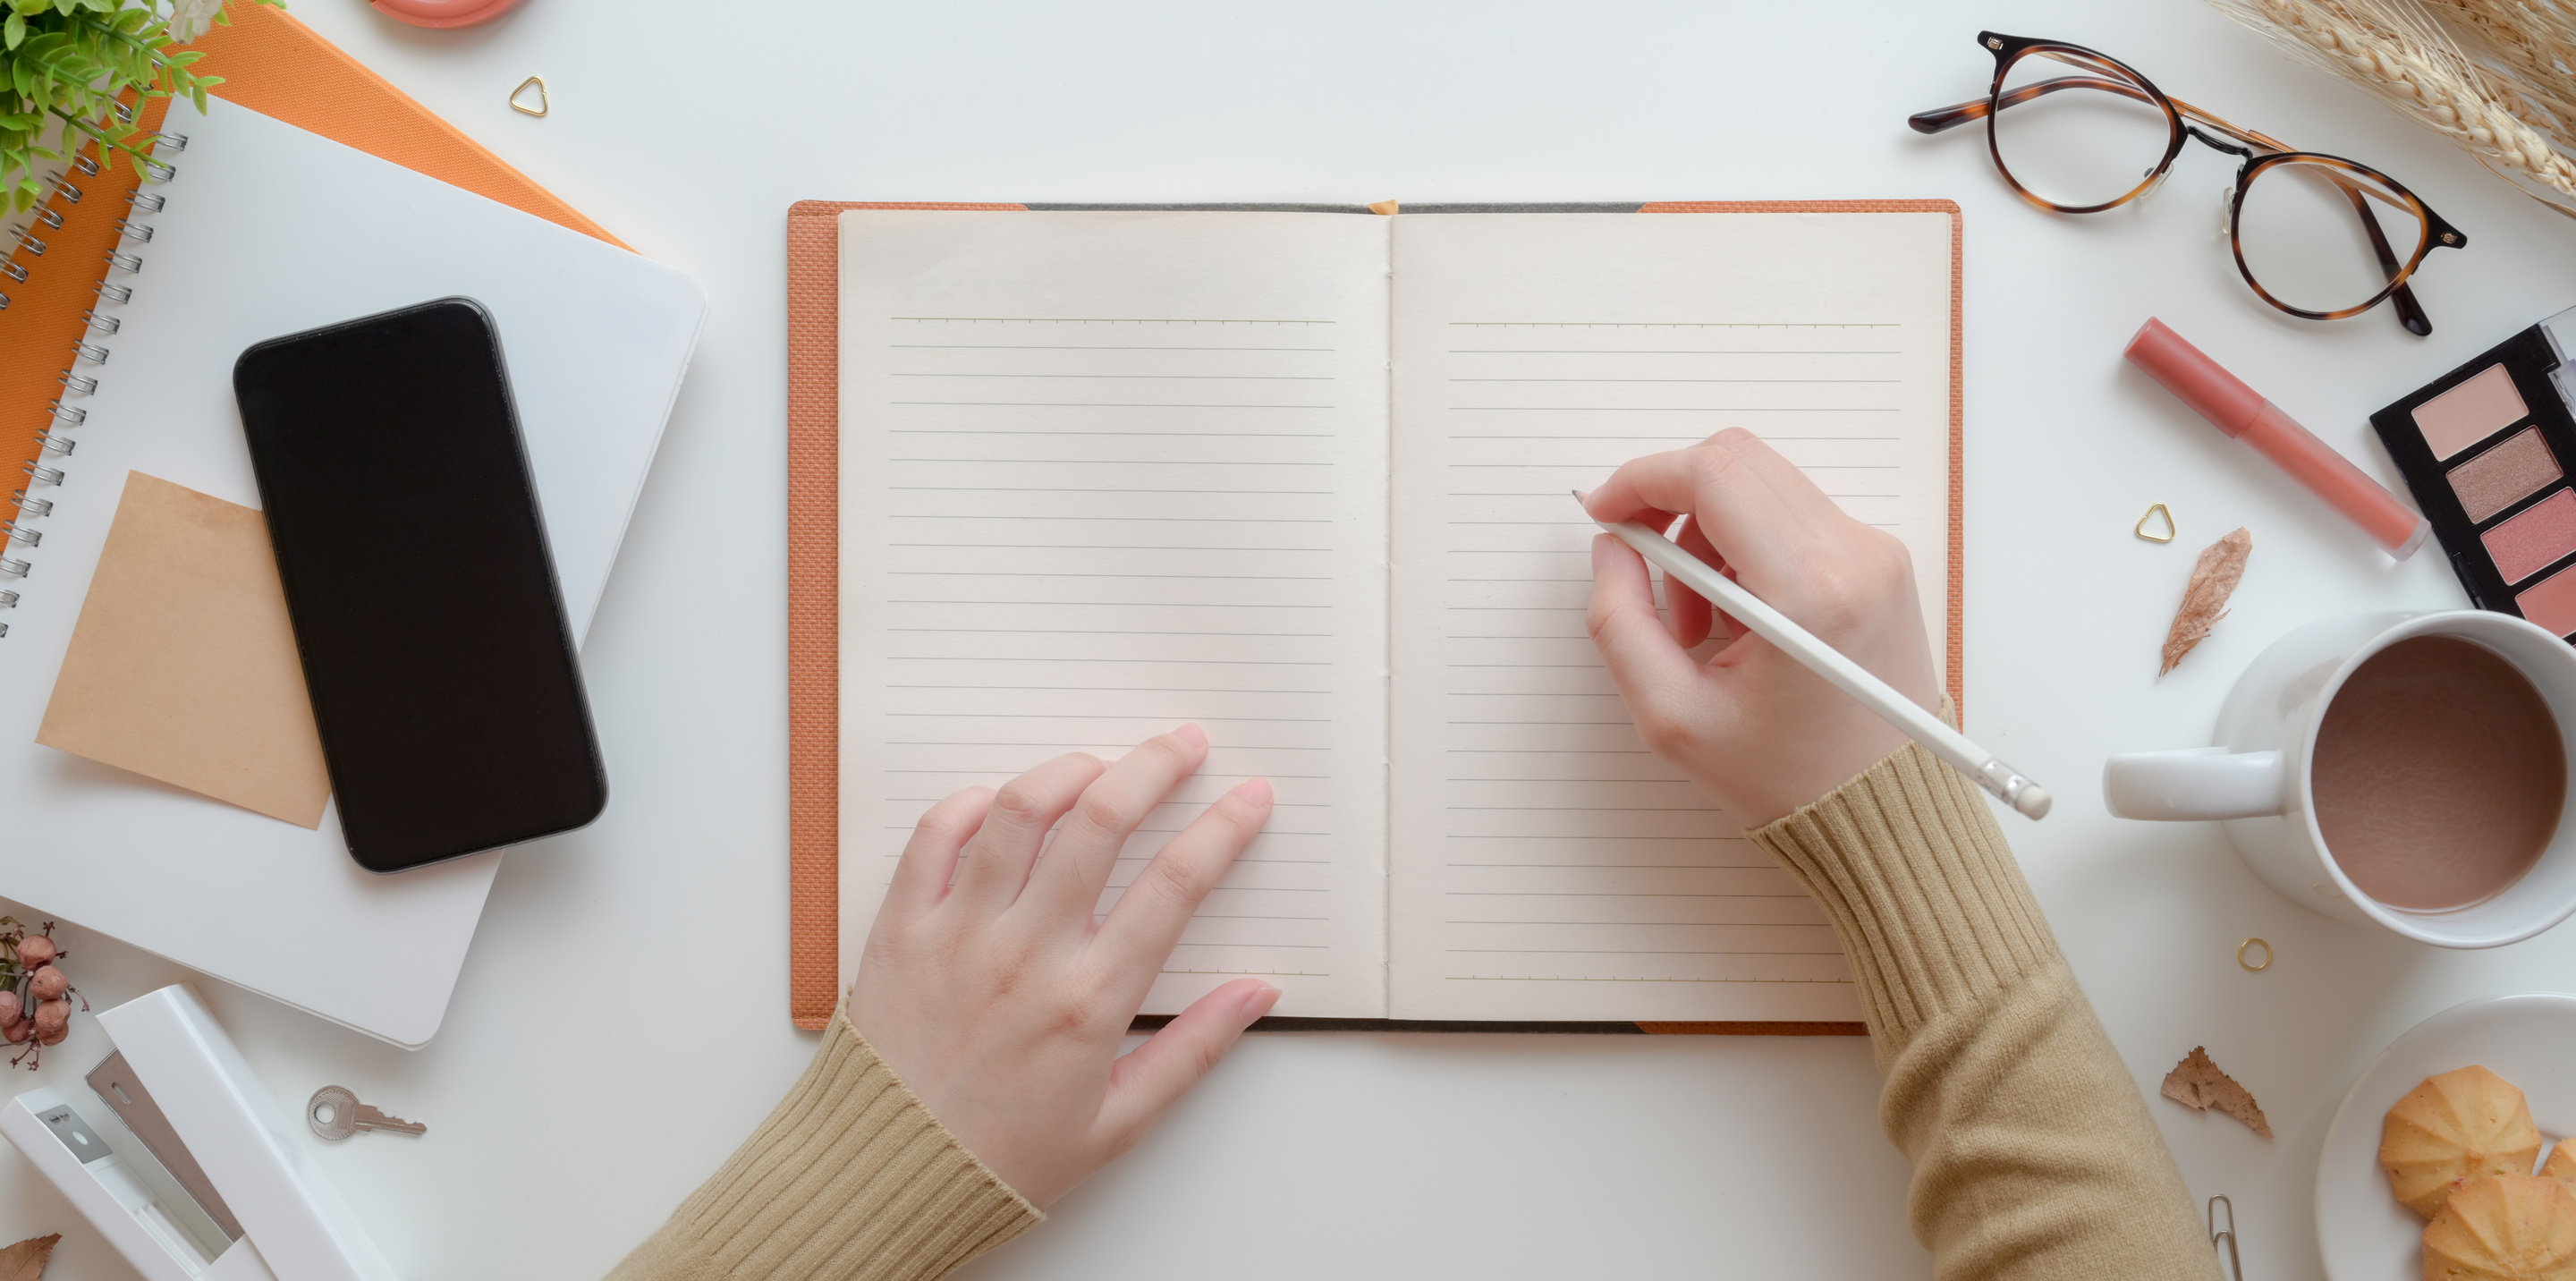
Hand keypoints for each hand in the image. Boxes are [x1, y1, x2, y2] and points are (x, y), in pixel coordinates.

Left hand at [848, 725, 1279, 1207]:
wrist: (887, 1179)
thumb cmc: (1003, 1158)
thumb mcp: (1119, 1121)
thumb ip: (1195, 1049)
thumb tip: (1258, 992)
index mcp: (1089, 1001)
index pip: (1174, 885)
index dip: (1223, 830)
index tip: (1248, 799)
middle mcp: (1025, 953)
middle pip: (1102, 821)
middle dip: (1155, 767)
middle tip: (1184, 746)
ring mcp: (958, 934)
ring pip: (1019, 811)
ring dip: (1070, 769)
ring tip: (1100, 763)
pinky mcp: (901, 928)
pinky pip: (935, 836)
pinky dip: (972, 804)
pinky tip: (1003, 804)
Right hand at [1582, 428, 1941, 828]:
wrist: (1883, 812)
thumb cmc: (1789, 778)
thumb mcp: (1672, 717)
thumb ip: (1620, 621)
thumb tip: (1612, 548)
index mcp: (1807, 594)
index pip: (1713, 475)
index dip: (1642, 480)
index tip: (1607, 514)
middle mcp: (1854, 557)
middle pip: (1738, 462)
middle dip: (1671, 503)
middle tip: (1647, 568)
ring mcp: (1876, 553)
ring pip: (1764, 484)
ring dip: (1709, 532)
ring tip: (1699, 620)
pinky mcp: (1882, 561)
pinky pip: (1795, 515)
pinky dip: (1748, 546)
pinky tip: (1740, 617)